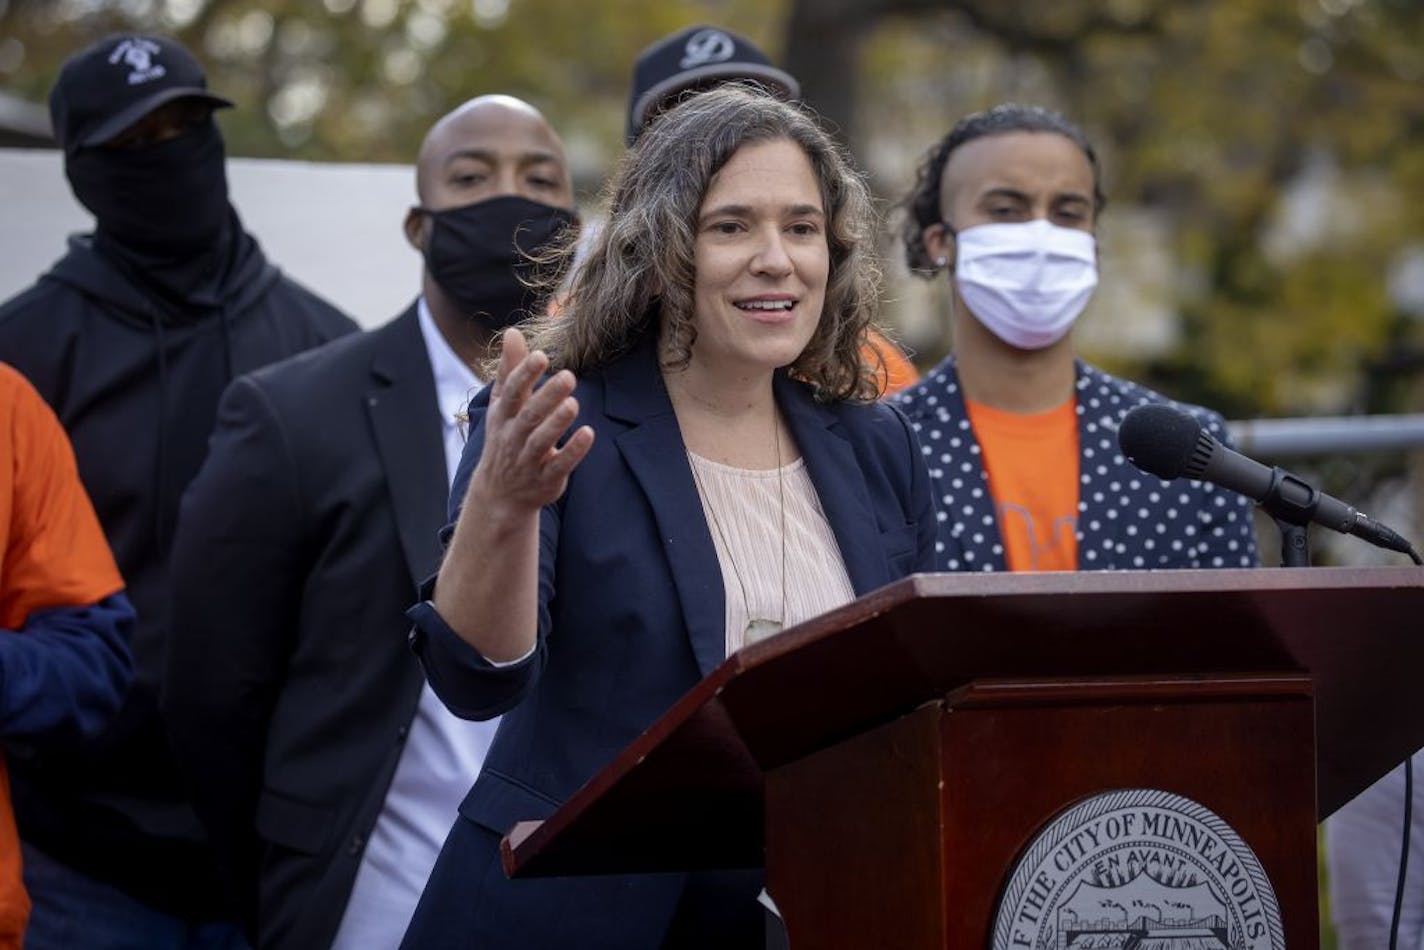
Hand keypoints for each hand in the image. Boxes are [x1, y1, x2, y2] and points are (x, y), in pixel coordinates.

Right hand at [470, 328, 593, 515]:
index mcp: (503, 417)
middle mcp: (513, 438)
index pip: (512, 393)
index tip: (541, 355)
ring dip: (557, 422)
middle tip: (569, 376)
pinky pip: (559, 465)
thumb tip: (513, 332)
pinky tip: (588, 433)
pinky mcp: (546, 479)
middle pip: (529, 415)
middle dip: (547, 396)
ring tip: (573, 403)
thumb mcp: (504, 405)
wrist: (500, 494)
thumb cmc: (506, 438)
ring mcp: (528, 461)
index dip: (525, 374)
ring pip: (542, 441)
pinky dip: (573, 451)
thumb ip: (511, 370)